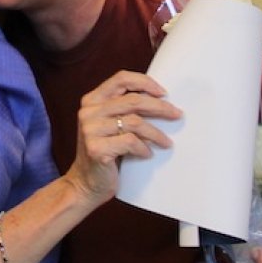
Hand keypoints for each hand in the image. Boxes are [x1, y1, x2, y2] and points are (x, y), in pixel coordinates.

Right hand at [65, 70, 180, 206]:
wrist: (84, 183)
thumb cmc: (104, 153)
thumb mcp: (109, 125)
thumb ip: (123, 110)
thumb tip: (160, 100)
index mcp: (91, 101)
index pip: (121, 79)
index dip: (145, 82)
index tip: (164, 93)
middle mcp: (88, 113)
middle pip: (133, 100)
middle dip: (160, 107)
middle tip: (176, 115)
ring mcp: (89, 130)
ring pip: (135, 122)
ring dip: (156, 133)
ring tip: (166, 142)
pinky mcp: (96, 149)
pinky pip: (131, 142)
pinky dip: (144, 148)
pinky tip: (147, 154)